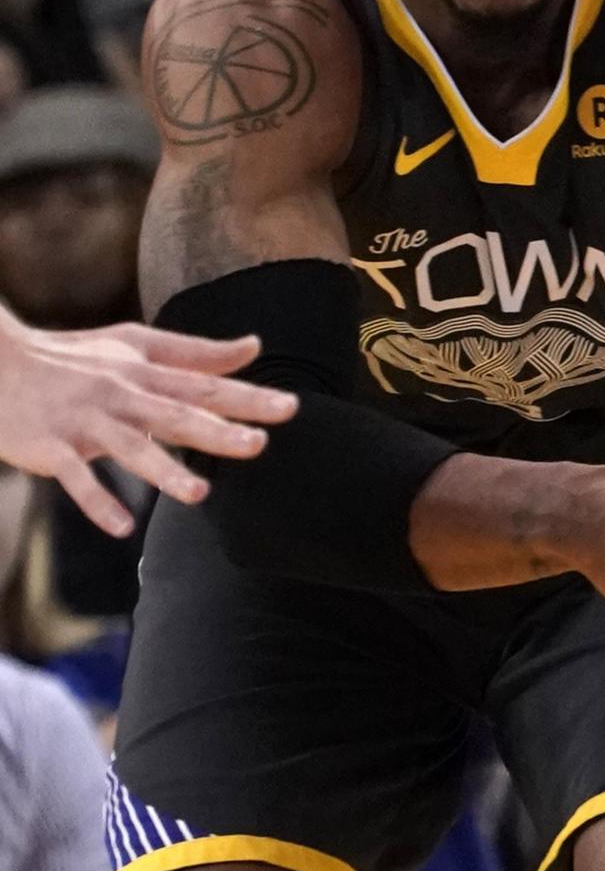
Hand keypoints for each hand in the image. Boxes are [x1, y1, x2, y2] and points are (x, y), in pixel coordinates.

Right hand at [0, 320, 296, 535]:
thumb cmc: (73, 357)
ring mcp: (83, 421)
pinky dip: (97, 501)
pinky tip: (123, 526)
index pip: (204, 385)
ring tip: (198, 495)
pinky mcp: (48, 446)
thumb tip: (254, 347)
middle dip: (217, 431)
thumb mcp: (134, 344)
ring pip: (128, 447)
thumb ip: (196, 352)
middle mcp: (119, 395)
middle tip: (259, 446)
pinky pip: (75, 477)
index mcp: (143, 372)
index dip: (246, 397)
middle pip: (174, 414)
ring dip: (163, 470)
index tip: (290, 407)